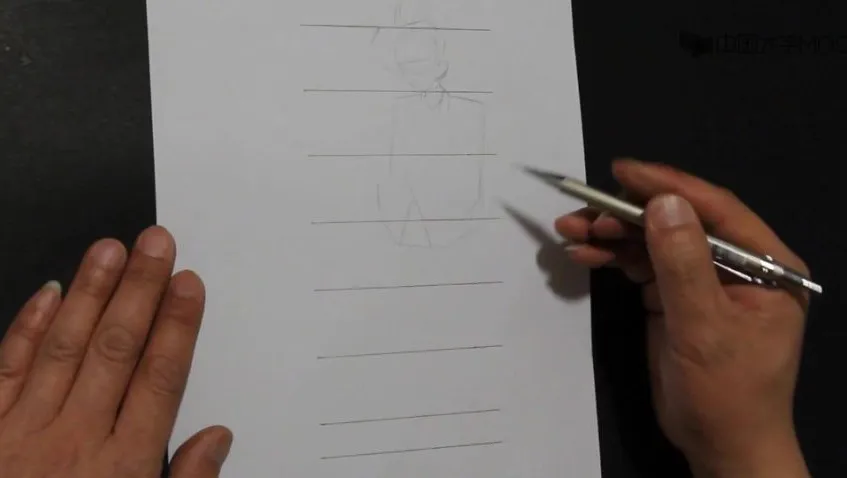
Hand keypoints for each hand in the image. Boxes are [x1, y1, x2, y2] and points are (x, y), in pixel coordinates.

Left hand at [0, 226, 230, 476]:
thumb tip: (217, 438)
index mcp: (119, 469)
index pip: (158, 381)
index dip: (176, 328)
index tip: (188, 285)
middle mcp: (71, 443)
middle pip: (116, 352)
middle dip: (139, 291)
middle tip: (155, 243)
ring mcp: (21, 435)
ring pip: (64, 350)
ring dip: (89, 294)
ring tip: (108, 250)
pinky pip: (5, 371)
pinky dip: (27, 330)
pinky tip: (48, 294)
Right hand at [556, 159, 809, 477]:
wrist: (720, 446)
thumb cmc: (727, 392)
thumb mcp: (705, 328)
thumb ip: (683, 264)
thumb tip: (662, 202)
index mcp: (765, 264)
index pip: (715, 210)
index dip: (667, 186)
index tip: (622, 171)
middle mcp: (735, 264)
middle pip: (677, 223)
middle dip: (627, 216)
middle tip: (582, 213)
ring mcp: (703, 281)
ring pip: (654, 243)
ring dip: (612, 236)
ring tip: (570, 231)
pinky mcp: (676, 299)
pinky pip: (642, 267)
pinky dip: (613, 259)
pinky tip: (584, 254)